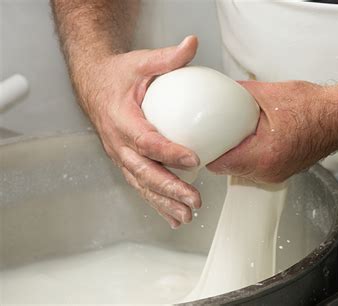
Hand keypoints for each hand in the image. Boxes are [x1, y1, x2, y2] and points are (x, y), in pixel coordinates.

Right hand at [75, 36, 200, 228]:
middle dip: (169, 189)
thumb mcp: (141, 62)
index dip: (168, 152)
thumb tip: (192, 44)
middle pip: (144, 171)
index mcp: (121, 118)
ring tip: (186, 217)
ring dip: (163, 203)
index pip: (146, 140)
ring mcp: (120, 155)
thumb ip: (167, 57)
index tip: (193, 159)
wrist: (94, 84)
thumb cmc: (118, 76)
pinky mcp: (125, 162)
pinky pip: (140, 185)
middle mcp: (118, 142)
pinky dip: (155, 203)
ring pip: (141, 184)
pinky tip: (172, 217)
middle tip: (194, 201)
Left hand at [207, 81, 337, 182]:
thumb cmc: (315, 107)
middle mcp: (269, 171)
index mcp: (264, 154)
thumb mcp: (270, 93)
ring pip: (241, 170)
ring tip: (229, 136)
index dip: (205, 153)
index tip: (198, 142)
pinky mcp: (282, 173)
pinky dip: (248, 156)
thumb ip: (240, 92)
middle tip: (210, 135)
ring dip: (233, 155)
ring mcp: (277, 175)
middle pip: (229, 169)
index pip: (220, 163)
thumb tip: (220, 89)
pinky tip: (249, 140)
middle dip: (218, 153)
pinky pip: (255, 169)